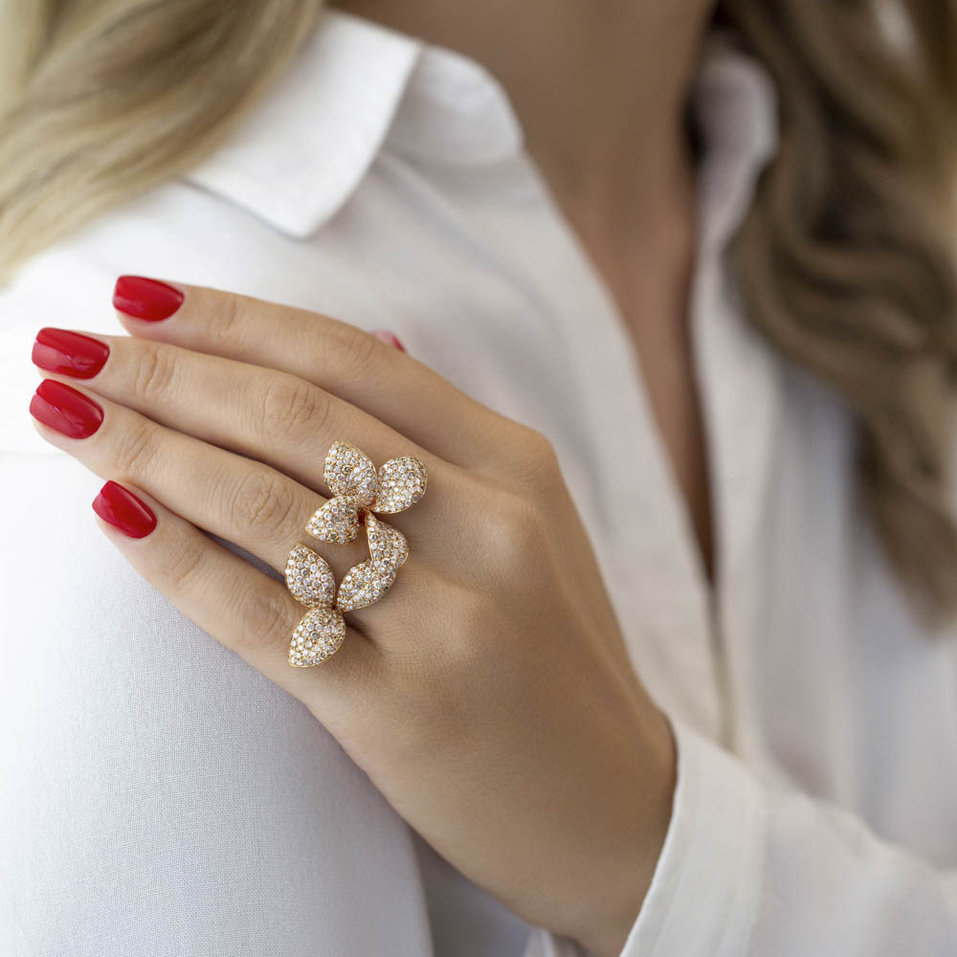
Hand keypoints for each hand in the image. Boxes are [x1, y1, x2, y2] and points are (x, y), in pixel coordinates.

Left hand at [29, 278, 675, 955]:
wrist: (616, 801)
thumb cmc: (557, 655)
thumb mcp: (532, 525)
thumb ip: (447, 439)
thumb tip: (366, 340)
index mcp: (517, 465)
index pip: (351, 359)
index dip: (234, 319)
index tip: (137, 295)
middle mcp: (490, 525)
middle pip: (296, 418)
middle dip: (166, 372)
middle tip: (67, 346)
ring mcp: (451, 619)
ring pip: (267, 505)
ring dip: (147, 448)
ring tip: (63, 413)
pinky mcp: (404, 709)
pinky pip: (264, 616)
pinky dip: (176, 559)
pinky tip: (112, 512)